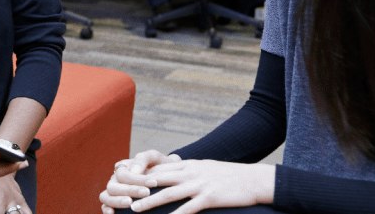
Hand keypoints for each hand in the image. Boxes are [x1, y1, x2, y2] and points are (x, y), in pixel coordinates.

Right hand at [100, 150, 179, 213]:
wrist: (167, 176)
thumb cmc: (160, 167)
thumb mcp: (154, 158)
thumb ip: (144, 158)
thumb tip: (133, 170)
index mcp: (122, 169)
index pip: (123, 174)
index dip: (137, 179)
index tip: (153, 183)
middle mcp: (115, 181)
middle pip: (112, 186)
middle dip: (129, 190)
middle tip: (146, 193)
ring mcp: (113, 193)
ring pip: (105, 197)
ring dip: (117, 201)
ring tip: (130, 203)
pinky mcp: (114, 205)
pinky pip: (105, 207)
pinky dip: (106, 210)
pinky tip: (113, 213)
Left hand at [123, 160, 275, 213]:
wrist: (254, 180)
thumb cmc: (230, 176)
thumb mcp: (206, 168)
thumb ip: (189, 172)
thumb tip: (175, 175)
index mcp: (188, 166)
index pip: (158, 168)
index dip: (139, 173)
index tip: (122, 177)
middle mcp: (190, 173)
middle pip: (158, 180)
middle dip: (138, 186)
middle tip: (120, 193)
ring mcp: (199, 185)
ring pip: (168, 194)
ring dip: (150, 202)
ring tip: (134, 209)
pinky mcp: (209, 197)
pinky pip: (189, 209)